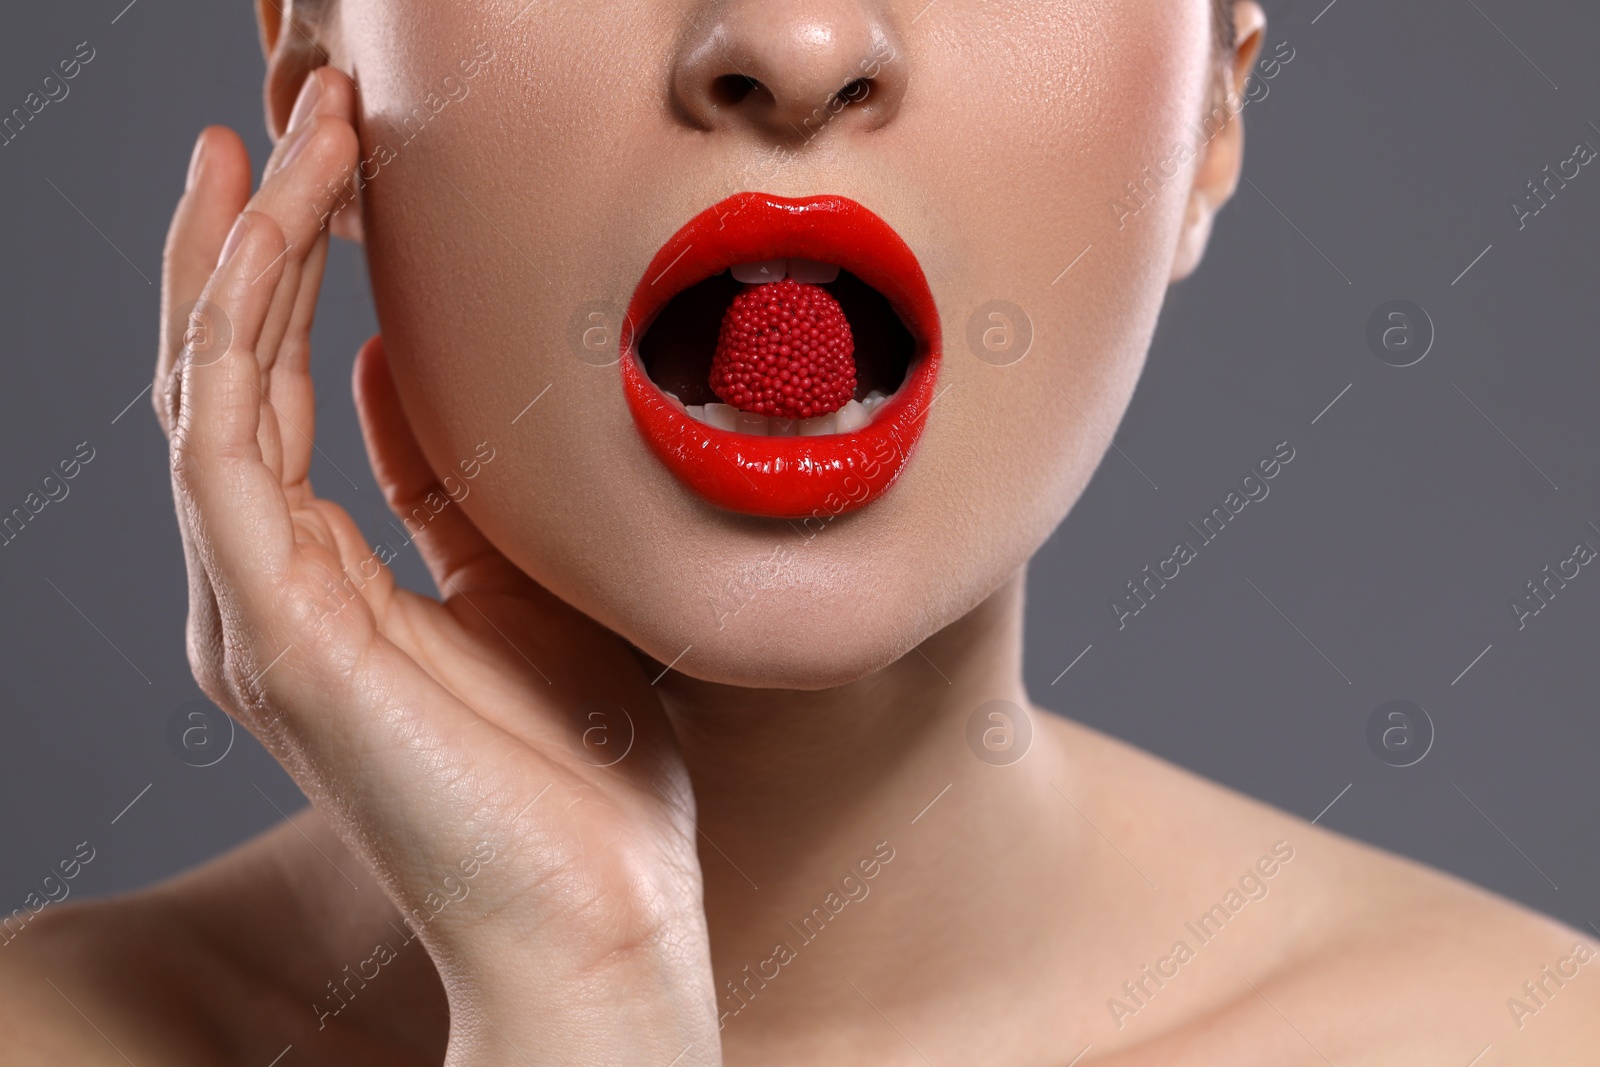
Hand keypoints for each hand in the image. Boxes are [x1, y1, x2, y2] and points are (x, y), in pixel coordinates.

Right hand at [155, 68, 718, 1065]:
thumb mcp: (522, 582)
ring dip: (245, 249)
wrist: (601, 911)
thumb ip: (445, 486)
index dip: (287, 271)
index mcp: (320, 585)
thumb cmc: (581, 768)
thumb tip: (393, 373)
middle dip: (250, 230)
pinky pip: (225, 444)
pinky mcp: (273, 631)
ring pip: (210, 387)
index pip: (272, 393)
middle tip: (290, 108)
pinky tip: (278, 232)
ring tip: (286, 134)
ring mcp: (255, 614)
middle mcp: (264, 594)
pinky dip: (243, 325)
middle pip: (223, 372)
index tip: (326, 165)